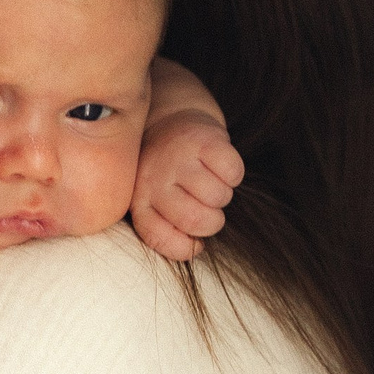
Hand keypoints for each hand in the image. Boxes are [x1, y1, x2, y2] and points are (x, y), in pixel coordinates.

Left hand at [129, 111, 243, 262]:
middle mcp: (154, 180)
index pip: (162, 239)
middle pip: (198, 221)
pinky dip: (233, 174)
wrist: (167, 125)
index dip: (186, 247)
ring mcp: (178, 158)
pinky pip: (233, 173)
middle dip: (212, 221)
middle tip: (205, 205)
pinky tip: (218, 166)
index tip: (193, 239)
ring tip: (209, 181)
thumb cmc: (165, 176)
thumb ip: (166, 230)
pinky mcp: (203, 140)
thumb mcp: (153, 204)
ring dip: (223, 194)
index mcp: (140, 201)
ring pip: (219, 197)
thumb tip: (194, 249)